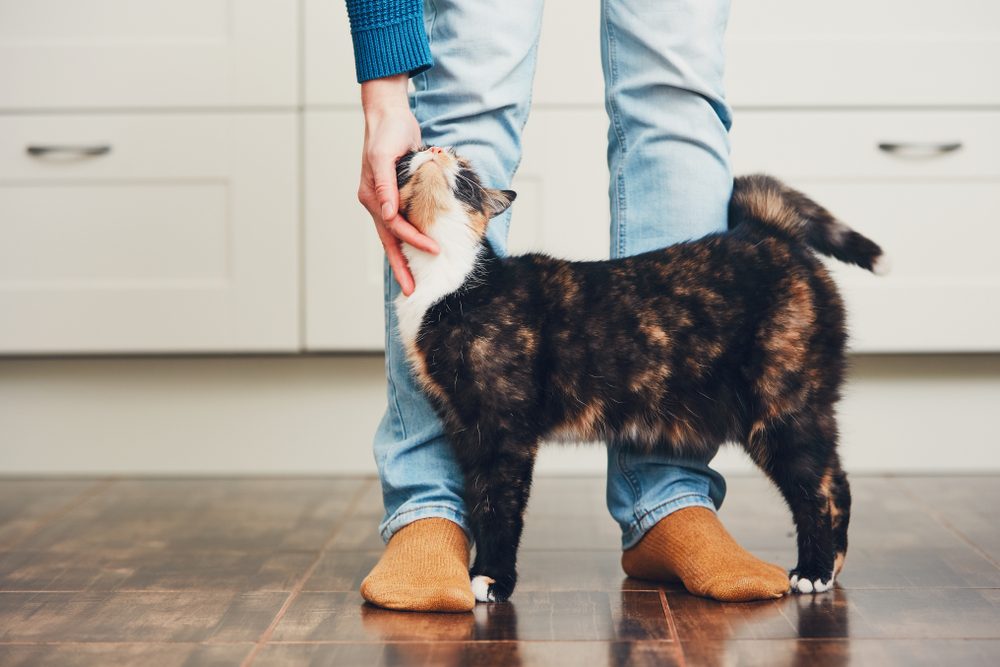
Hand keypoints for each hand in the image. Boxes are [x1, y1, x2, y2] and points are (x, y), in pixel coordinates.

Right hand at [358, 75, 438, 295]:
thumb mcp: (385, 155)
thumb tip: (388, 214)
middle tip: (411, 292)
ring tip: (411, 281)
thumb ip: (386, 185)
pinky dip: (408, 240)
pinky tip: (416, 252)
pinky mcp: (396, 196)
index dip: (414, 240)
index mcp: (373, 196)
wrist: (389, 115)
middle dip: (401, 268)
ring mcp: (385, 200)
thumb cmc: (388, 132)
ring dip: (403, 258)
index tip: (434, 250)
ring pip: (395, 237)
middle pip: (390, 241)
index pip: (395, 227)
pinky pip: (402, 224)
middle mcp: (377, 202)